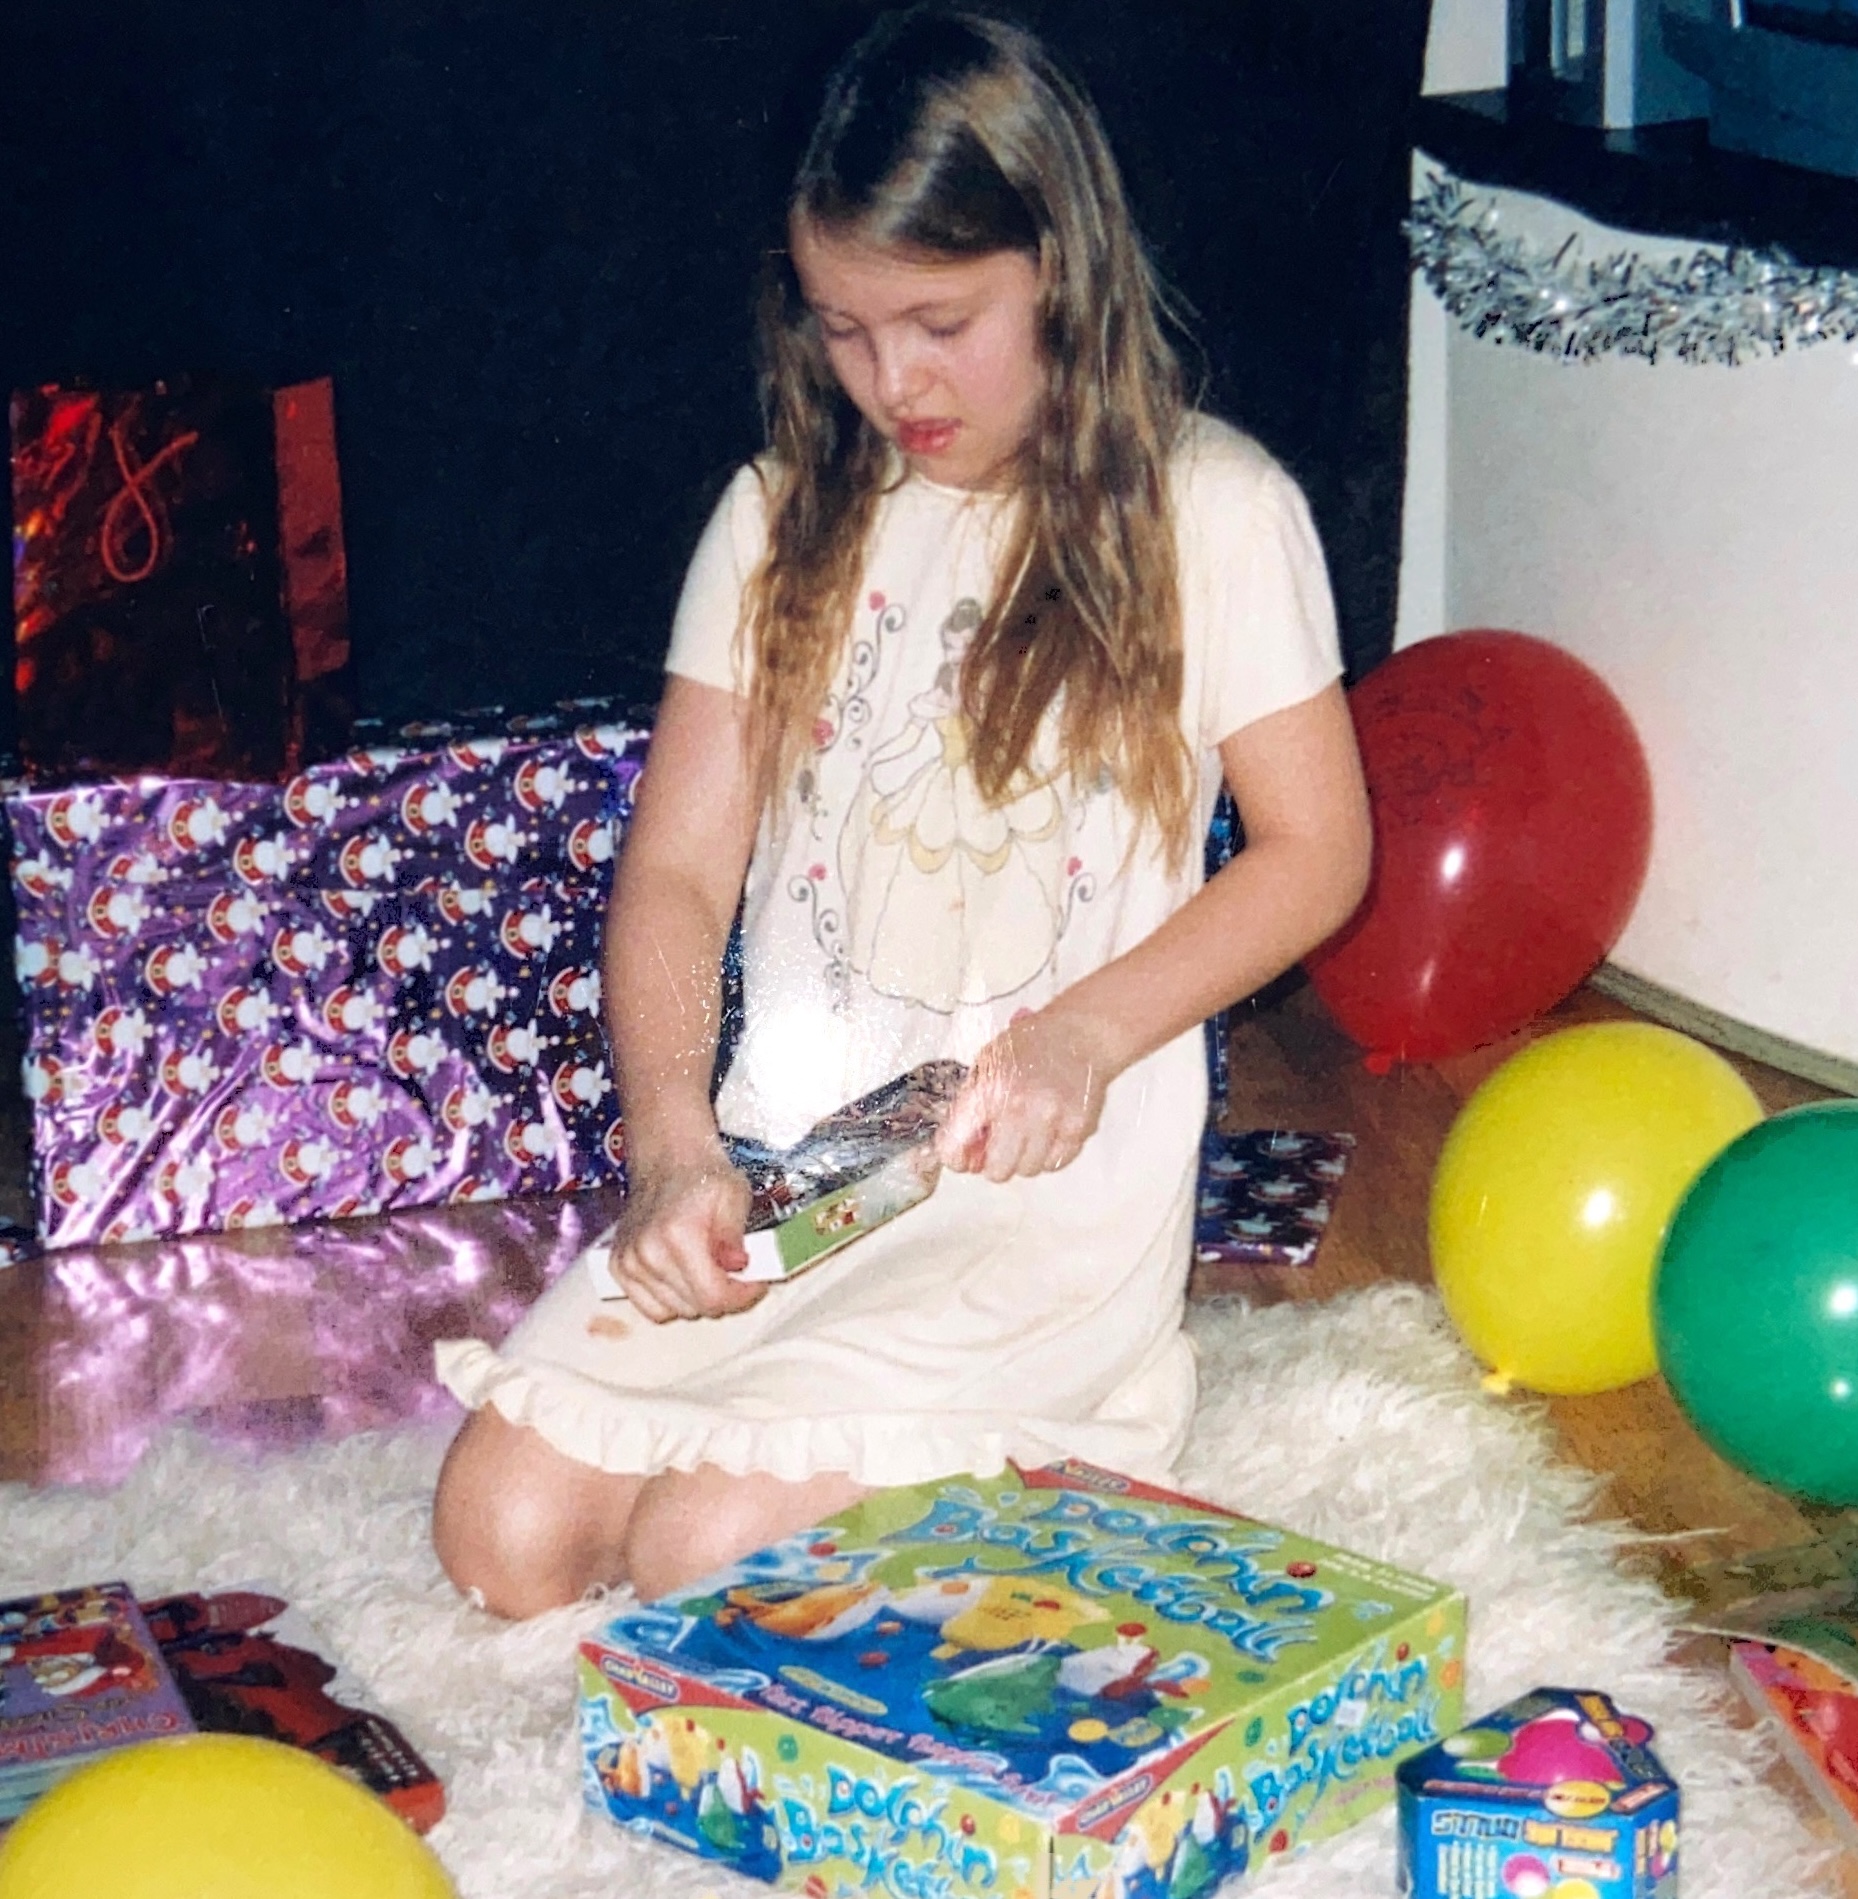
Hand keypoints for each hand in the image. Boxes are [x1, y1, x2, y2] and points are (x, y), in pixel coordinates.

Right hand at [606, 1152, 759, 1323]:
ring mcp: (628, 1263)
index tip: (754, 1283)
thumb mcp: (735, 1196)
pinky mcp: (618, 1267)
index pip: (711, 1297)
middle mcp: (647, 1253)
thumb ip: (734, 1235)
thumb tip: (738, 1266)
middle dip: (722, 1295)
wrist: (667, 1158)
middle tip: (734, 1273)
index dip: (740, 1296)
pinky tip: (684, 1276)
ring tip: (708, 1269)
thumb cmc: (705, 1176)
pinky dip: (670, 1300)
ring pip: (673, 1310)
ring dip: (696, 1298)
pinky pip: (649, 1306)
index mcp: (678, 1235)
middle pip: (694, 1307)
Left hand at [935, 1006, 1115, 1182]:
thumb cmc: (1029, 1045)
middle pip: (997, 1171)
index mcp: (987, 1090)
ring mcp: (1051, 1120)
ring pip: (1028, 1170)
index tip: (962, 1157)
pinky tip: (1047, 1134)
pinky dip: (1049, 1155)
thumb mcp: (986, 1064)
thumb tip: (966, 1150)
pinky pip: (1056, 1162)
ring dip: (1023, 1159)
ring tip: (1026, 1136)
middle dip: (993, 1163)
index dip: (956, 1158)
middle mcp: (1018, 1108)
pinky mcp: (1078, 1127)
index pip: (955, 1148)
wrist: (1079, 1032)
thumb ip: (971, 1105)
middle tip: (998, 1149)